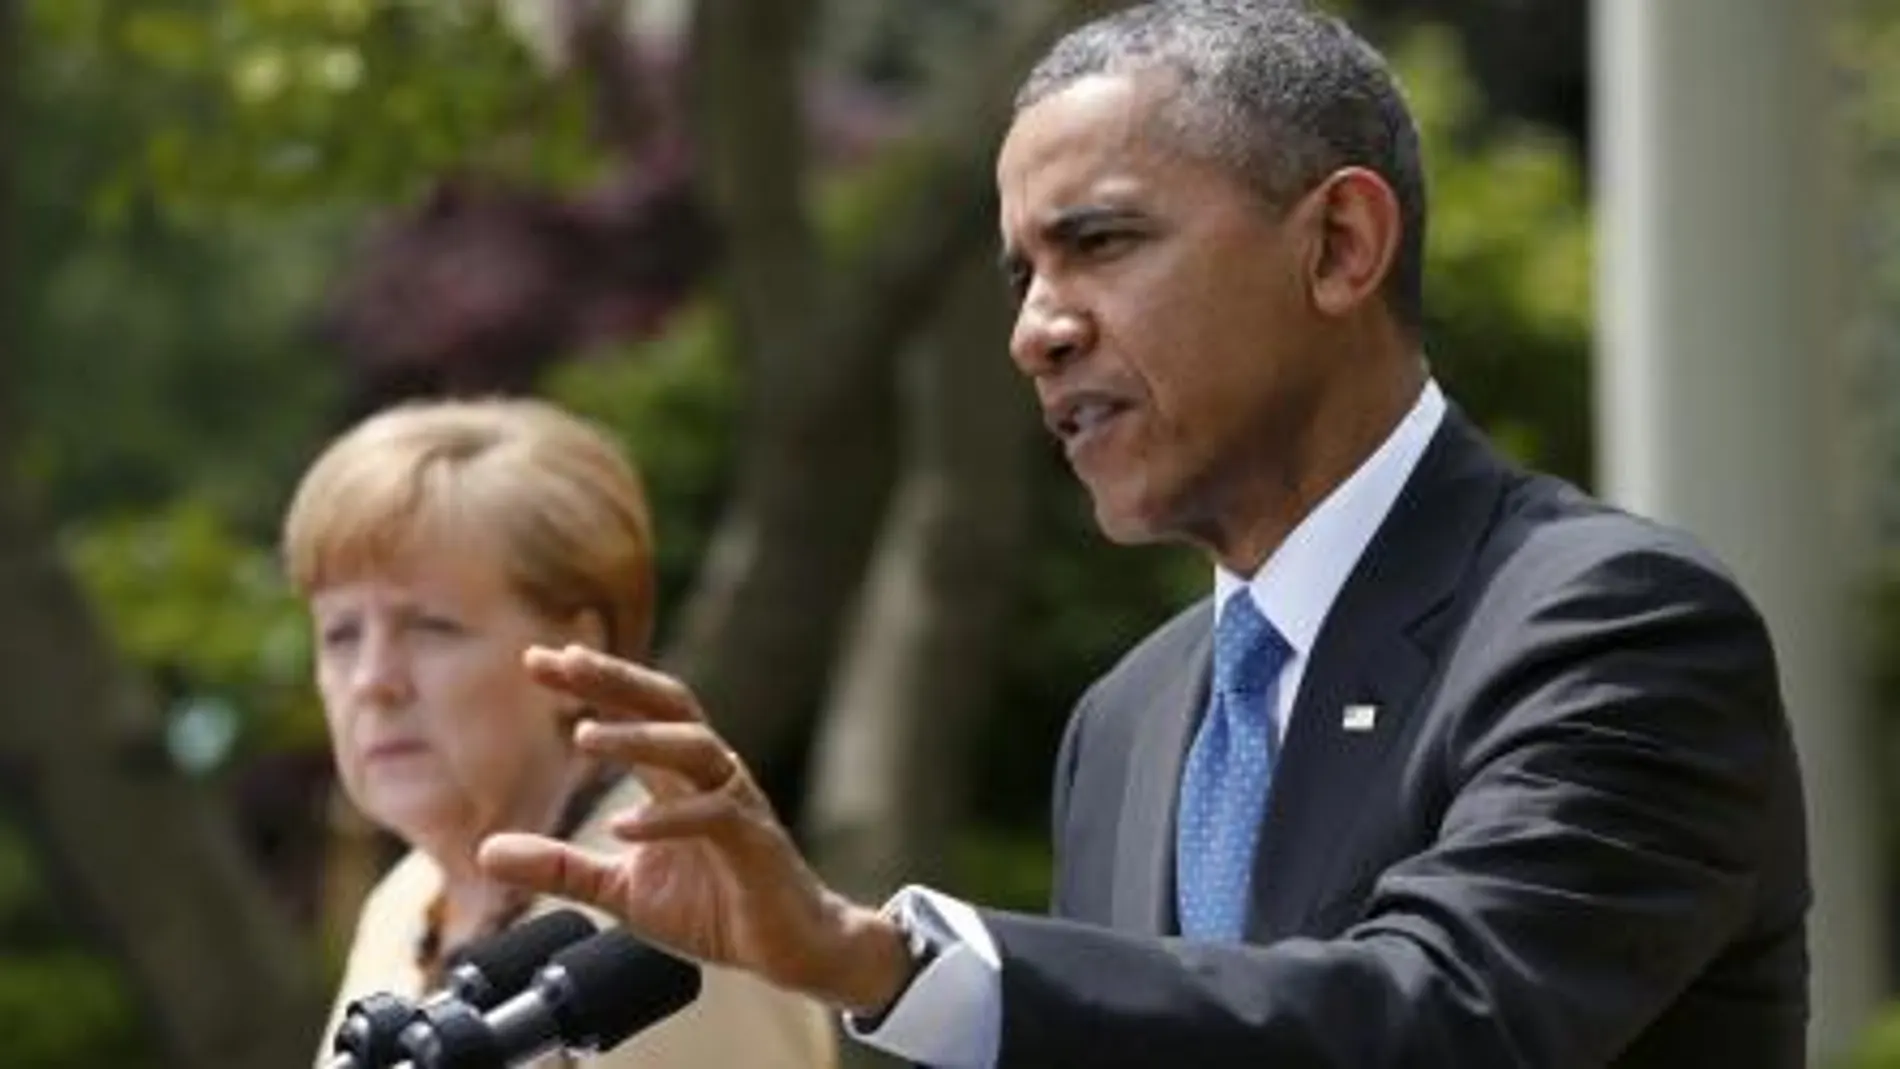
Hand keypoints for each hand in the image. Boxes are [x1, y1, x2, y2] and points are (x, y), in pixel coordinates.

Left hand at [476, 644, 912, 1013]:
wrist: (788, 948)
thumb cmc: (715, 908)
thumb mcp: (620, 890)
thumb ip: (560, 866)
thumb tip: (486, 850)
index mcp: (677, 778)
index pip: (633, 712)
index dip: (589, 683)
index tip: (535, 661)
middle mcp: (709, 775)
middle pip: (667, 704)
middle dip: (614, 678)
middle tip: (562, 661)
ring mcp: (736, 804)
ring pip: (694, 747)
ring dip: (639, 738)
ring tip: (584, 737)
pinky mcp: (754, 843)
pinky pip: (713, 815)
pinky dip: (666, 819)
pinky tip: (622, 827)